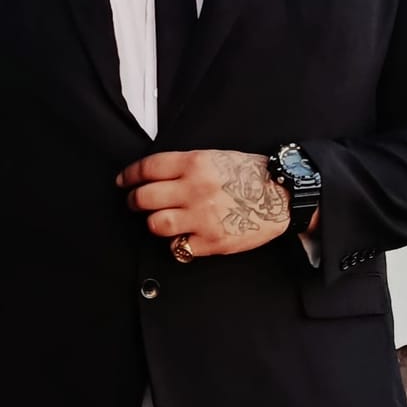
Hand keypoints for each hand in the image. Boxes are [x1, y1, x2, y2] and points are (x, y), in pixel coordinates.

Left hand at [117, 149, 292, 255]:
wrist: (282, 196)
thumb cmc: (248, 175)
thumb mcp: (215, 158)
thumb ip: (184, 167)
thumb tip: (152, 177)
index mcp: (195, 163)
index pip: (148, 168)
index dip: (129, 176)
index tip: (123, 182)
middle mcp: (195, 189)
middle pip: (145, 198)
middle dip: (134, 202)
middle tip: (135, 203)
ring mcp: (203, 217)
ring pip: (157, 224)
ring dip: (154, 223)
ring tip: (159, 221)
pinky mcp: (212, 241)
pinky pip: (179, 247)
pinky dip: (178, 244)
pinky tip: (185, 237)